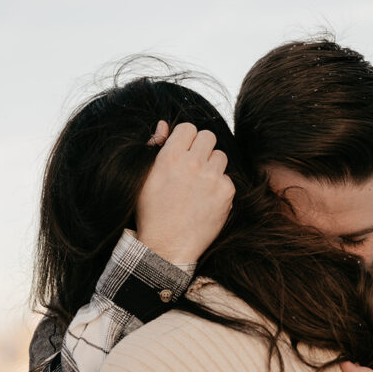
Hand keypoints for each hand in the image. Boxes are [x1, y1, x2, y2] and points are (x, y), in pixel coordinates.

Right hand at [134, 121, 234, 264]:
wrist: (166, 247)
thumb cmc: (151, 213)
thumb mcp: (144, 178)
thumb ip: (154, 147)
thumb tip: (164, 124)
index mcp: (170, 157)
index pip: (189, 128)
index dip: (186, 139)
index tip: (184, 151)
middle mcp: (192, 163)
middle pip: (208, 137)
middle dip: (202, 148)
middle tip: (194, 166)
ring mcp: (211, 177)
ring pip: (220, 156)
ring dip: (212, 166)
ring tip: (200, 185)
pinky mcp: (226, 192)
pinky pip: (228, 178)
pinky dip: (219, 188)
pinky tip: (206, 201)